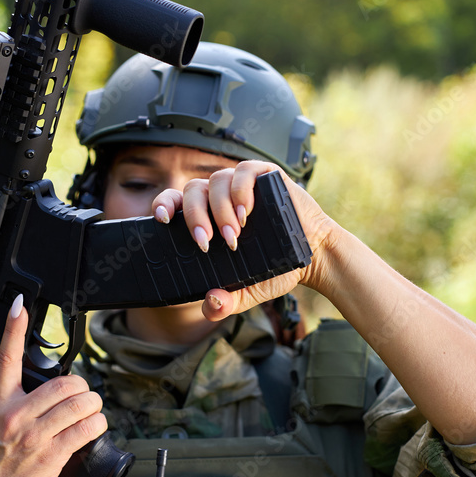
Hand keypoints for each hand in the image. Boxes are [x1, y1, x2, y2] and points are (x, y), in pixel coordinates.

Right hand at [0, 295, 108, 476]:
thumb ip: (18, 403)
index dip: (14, 328)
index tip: (20, 304)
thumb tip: (53, 390)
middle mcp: (16, 414)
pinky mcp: (51, 454)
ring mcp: (34, 435)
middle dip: (82, 389)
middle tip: (82, 398)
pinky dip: (98, 425)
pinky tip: (94, 428)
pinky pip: (86, 429)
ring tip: (90, 412)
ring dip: (94, 406)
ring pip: (81, 403)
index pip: (6, 357)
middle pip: (65, 383)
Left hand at [151, 160, 336, 319]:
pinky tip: (246, 212)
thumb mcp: (246, 292)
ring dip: (220, 208)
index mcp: (207, 217)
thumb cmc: (276, 268)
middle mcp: (220, 197)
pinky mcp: (265, 175)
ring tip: (233, 235)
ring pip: (215, 181)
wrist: (313, 256)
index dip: (164, 204)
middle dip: (195, 217)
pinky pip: (243, 171)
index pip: (175, 201)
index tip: (162, 218)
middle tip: (206, 242)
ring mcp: (241, 184)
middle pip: (192, 191)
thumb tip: (210, 305)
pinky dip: (240, 190)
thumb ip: (226, 303)